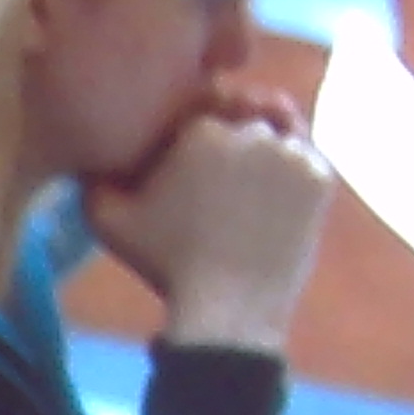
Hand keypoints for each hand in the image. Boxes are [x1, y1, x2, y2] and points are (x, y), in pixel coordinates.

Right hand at [83, 101, 333, 354]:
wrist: (228, 309)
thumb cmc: (164, 263)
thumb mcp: (107, 219)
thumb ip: (93, 174)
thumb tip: (93, 150)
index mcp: (199, 129)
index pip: (204, 105)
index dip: (199, 131)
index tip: (195, 162)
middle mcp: (249, 130)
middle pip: (243, 114)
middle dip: (233, 138)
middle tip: (223, 180)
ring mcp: (290, 152)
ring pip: (279, 131)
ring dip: (267, 150)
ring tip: (249, 190)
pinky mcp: (320, 176)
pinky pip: (307, 156)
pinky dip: (294, 171)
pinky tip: (274, 201)